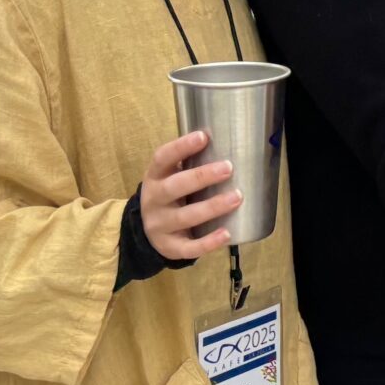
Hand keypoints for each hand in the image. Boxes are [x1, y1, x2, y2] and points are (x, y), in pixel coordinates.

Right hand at [140, 131, 240, 260]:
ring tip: (237, 197)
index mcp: (154, 177)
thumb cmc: (170, 196)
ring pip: (185, 217)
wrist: (147, 232)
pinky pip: (189, 247)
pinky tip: (227, 234)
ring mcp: (159, 225)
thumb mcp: (170, 177)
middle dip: (202, 177)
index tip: (203, 136)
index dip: (181, 147)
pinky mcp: (169, 247)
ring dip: (212, 207)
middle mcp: (154, 200)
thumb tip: (229, 141)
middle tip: (228, 168)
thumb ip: (190, 163)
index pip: (162, 158)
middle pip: (174, 187)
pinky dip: (208, 242)